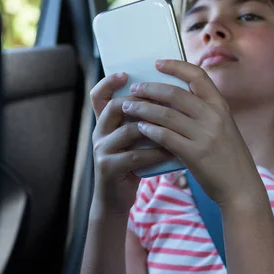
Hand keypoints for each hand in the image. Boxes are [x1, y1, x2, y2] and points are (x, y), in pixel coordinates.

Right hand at [90, 72, 171, 214]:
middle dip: (140, 101)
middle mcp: (99, 133)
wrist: (116, 199)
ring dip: (154, 127)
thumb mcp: (133, 140)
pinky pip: (134, 156)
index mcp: (105, 123)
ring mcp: (102, 151)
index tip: (125, 74)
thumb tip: (169, 96)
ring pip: (128, 130)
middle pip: (114, 107)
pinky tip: (171, 151)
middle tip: (163, 99)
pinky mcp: (109, 168)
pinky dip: (155, 152)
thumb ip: (142, 120)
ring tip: (175, 124)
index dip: (108, 83)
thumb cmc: (132, 165)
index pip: (99, 96)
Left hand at [121, 60, 263, 206]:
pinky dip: (150, 130)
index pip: (197, 76)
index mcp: (221, 106)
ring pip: (166, 114)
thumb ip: (206, 112)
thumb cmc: (229, 158)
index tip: (157, 63)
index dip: (176, 66)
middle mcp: (214, 116)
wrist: (241, 188)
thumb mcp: (224, 127)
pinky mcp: (195, 154)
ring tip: (128, 107)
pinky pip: (166, 137)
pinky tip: (140, 128)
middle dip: (150, 88)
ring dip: (143, 108)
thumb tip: (179, 97)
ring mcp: (205, 135)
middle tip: (134, 88)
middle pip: (175, 93)